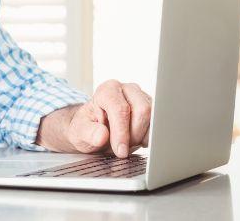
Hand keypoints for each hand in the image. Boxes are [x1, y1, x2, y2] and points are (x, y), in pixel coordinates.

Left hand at [38, 80, 152, 157]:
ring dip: (142, 136)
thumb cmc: (87, 128)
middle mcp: (127, 90)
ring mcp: (142, 98)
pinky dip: (149, 137)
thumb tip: (101, 135)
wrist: (95, 130)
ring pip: (154, 117)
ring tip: (127, 144)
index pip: (120, 108)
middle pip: (142, 110)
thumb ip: (88, 133)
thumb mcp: (79, 133)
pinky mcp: (152, 109)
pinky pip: (159, 124)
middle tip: (123, 149)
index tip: (120, 150)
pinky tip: (137, 142)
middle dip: (134, 134)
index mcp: (107, 90)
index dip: (122, 132)